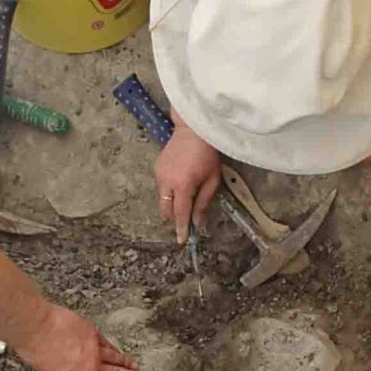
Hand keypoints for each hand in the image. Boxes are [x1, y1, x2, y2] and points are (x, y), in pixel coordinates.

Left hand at [10, 303, 143, 370]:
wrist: (36, 328)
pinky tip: (120, 351)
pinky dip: (115, 349)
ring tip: (136, 367)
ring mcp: (94, 351)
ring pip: (117, 359)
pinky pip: (108, 344)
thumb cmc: (35, 351)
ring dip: (128, 364)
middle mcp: (90, 369)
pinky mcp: (94, 334)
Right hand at [155, 127, 220, 243]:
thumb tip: (198, 221)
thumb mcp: (213, 180)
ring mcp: (159, 174)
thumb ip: (204, 202)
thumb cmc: (207, 154)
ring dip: (173, 204)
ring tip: (187, 193)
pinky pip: (162, 187)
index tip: (181, 240)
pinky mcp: (156, 169)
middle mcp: (167, 181)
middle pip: (166, 211)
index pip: (180, 213)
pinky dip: (170, 191)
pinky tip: (181, 180)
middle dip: (175, 217)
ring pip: (163, 200)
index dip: (181, 228)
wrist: (193, 130)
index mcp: (183, 185)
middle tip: (186, 217)